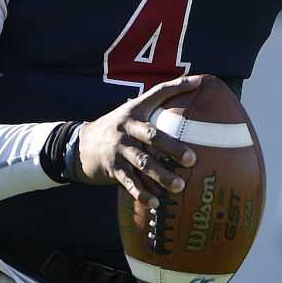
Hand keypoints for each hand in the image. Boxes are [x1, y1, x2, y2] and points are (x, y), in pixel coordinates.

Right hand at [72, 74, 203, 203]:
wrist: (81, 144)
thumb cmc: (119, 125)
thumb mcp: (135, 108)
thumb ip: (164, 95)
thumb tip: (199, 79)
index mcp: (135, 114)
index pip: (157, 98)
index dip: (177, 90)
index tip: (198, 86)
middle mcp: (126, 131)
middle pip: (151, 138)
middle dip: (172, 149)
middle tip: (192, 160)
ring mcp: (118, 151)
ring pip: (142, 164)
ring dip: (160, 176)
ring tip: (179, 186)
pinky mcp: (113, 169)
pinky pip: (129, 182)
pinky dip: (142, 193)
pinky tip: (155, 203)